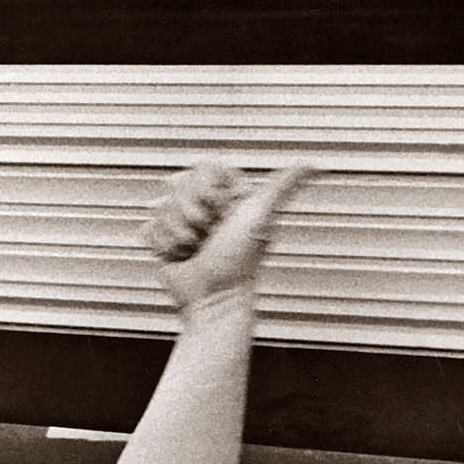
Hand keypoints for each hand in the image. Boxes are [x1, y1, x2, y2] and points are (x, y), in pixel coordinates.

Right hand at [144, 161, 314, 310]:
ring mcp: (182, 223)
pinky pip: (148, 228)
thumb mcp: (261, 216)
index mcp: (229, 196)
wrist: (213, 298)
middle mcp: (206, 207)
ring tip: (194, 249)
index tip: (220, 210)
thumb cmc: (239, 261)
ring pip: (161, 208)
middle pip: (177, 186)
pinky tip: (178, 254)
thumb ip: (282, 186)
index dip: (206, 190)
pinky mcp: (164, 240)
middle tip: (206, 233)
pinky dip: (161, 244)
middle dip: (189, 213)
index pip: (201, 169)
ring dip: (176, 232)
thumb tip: (315, 165)